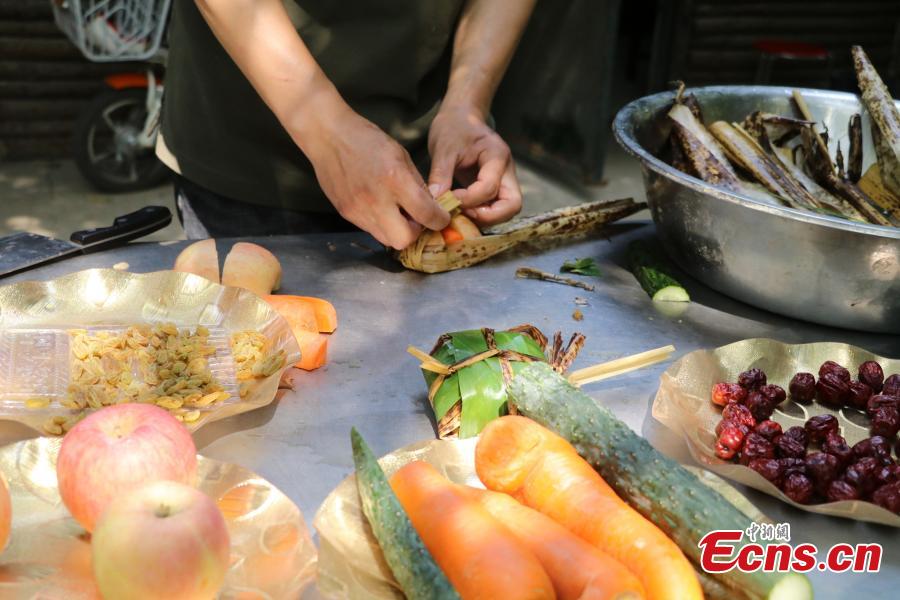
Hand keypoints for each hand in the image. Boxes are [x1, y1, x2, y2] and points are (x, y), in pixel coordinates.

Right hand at [297, 103, 449, 249]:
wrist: (328, 135)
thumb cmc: (367, 140)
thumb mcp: (401, 155)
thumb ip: (418, 184)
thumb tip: (432, 207)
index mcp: (394, 180)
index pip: (425, 215)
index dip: (439, 220)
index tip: (441, 217)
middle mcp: (376, 200)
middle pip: (404, 240)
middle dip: (415, 233)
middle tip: (416, 219)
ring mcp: (358, 210)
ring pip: (386, 239)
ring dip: (397, 230)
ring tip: (397, 211)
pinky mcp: (346, 213)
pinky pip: (371, 229)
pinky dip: (381, 223)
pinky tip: (380, 206)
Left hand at [427, 105, 522, 226]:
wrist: (460, 119)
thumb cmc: (454, 128)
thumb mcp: (444, 148)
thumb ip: (441, 174)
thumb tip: (436, 202)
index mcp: (497, 156)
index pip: (490, 188)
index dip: (469, 199)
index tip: (448, 198)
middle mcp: (506, 171)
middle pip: (512, 205)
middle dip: (488, 216)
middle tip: (462, 214)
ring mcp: (503, 181)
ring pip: (506, 211)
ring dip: (484, 218)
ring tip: (459, 213)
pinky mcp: (495, 189)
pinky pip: (494, 209)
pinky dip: (479, 215)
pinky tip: (460, 211)